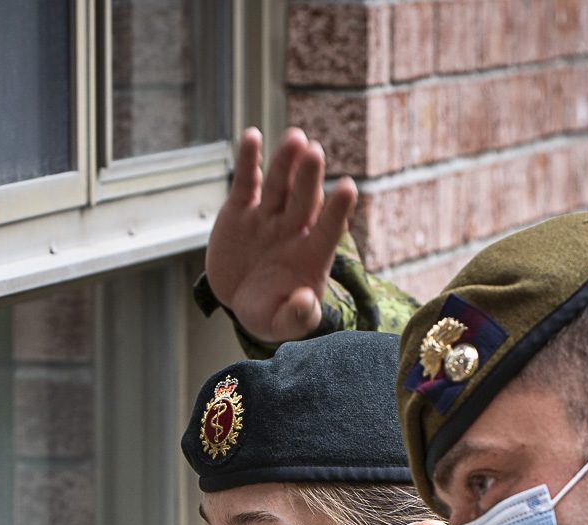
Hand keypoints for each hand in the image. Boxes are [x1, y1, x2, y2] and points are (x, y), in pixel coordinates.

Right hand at [206, 127, 357, 344]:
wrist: (239, 299)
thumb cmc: (270, 313)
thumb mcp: (283, 324)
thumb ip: (298, 315)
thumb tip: (307, 300)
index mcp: (311, 255)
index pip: (328, 229)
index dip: (338, 210)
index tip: (348, 187)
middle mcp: (293, 230)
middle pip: (304, 199)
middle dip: (309, 177)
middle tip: (315, 152)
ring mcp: (268, 217)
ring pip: (279, 185)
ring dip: (286, 161)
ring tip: (295, 138)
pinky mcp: (241, 210)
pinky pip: (246, 182)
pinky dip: (248, 160)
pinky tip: (253, 136)